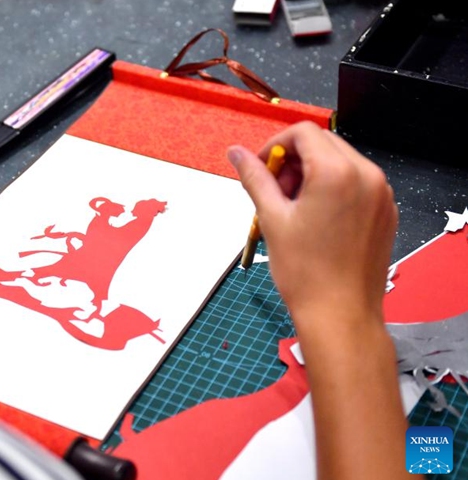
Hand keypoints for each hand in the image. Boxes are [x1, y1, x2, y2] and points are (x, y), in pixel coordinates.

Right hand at [227, 121, 397, 332]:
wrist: (340, 315)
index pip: (303, 133)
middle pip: (323, 144)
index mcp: (338, 172)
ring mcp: (381, 194)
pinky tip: (315, 220)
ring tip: (293, 210)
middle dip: (293, 161)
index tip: (262, 171)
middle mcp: (367, 175)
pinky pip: (357, 184)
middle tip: (274, 193)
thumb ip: (254, 177)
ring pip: (340, 162)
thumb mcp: (272, 218)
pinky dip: (333, 189)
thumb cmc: (305, 272)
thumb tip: (237, 152)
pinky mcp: (386, 212)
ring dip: (312, 174)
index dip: (275, 146)